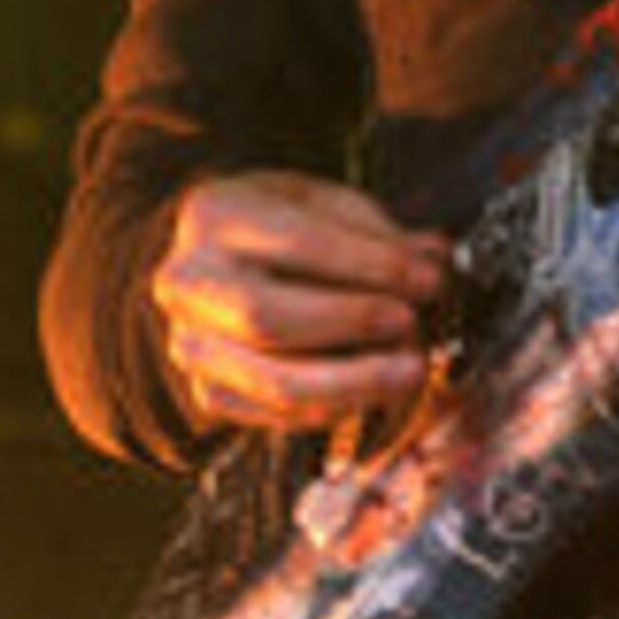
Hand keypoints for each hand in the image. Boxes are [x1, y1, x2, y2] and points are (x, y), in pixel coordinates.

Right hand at [150, 169, 449, 434]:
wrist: (214, 265)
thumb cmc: (277, 228)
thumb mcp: (321, 203)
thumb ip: (374, 232)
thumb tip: (430, 262)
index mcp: (213, 216)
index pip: (296, 242)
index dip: (369, 264)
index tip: (425, 277)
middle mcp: (188, 282)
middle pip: (268, 316)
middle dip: (352, 323)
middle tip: (410, 321)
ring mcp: (192, 344)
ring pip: (275, 381)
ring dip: (356, 380)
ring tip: (410, 370)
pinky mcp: (210, 393)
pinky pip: (279, 416)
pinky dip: (337, 406)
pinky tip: (374, 388)